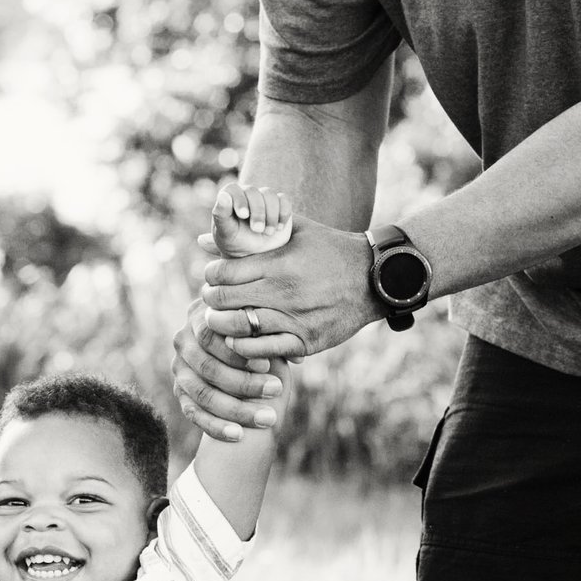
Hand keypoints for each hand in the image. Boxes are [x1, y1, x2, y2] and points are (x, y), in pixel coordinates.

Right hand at [171, 298, 285, 442]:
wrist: (235, 352)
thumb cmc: (257, 334)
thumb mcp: (264, 327)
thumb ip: (276, 335)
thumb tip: (297, 358)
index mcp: (202, 315)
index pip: (213, 335)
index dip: (239, 353)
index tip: (269, 365)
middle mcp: (184, 340)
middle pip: (208, 367)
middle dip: (244, 383)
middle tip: (276, 391)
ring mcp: (179, 367)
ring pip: (202, 394)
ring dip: (236, 409)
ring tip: (268, 418)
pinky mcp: (179, 391)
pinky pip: (193, 413)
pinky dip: (215, 426)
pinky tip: (238, 435)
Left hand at [199, 216, 378, 361]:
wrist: (375, 279)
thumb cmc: (332, 249)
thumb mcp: (296, 230)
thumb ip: (254, 232)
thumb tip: (205, 237)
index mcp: (278, 264)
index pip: (223, 273)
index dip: (210, 275)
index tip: (213, 277)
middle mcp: (283, 293)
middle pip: (224, 301)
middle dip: (211, 300)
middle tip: (212, 299)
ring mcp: (294, 320)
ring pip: (239, 328)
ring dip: (222, 325)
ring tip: (220, 319)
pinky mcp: (305, 342)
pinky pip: (262, 350)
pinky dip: (244, 348)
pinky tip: (240, 339)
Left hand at [211, 181, 294, 256]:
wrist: (256, 255)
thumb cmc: (236, 243)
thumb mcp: (226, 232)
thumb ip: (221, 214)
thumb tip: (223, 196)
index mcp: (230, 199)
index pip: (233, 190)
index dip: (239, 199)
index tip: (244, 215)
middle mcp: (247, 195)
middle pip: (253, 192)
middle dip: (257, 211)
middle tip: (257, 229)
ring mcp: (264, 198)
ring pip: (270, 195)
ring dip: (271, 214)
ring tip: (268, 232)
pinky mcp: (280, 204)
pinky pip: (284, 200)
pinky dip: (283, 213)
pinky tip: (279, 227)